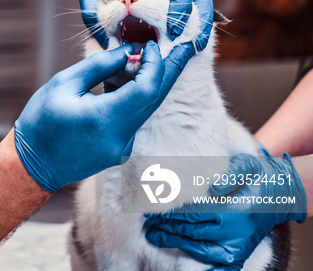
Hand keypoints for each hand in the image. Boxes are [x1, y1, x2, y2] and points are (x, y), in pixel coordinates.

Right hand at [14, 41, 194, 192]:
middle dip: (169, 69)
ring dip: (148, 81)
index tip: (151, 45)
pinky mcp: (121, 150)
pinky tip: (121, 81)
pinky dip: (134, 96)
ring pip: (146, 108)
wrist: (33, 165)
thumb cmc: (41, 121)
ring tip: (142, 57)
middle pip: (155, 98)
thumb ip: (100, 65)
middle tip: (185, 46)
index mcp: (104, 119)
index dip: (155, 63)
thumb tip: (129, 51)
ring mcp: (123, 148)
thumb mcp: (64, 84)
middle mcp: (120, 137)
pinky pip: (134, 118)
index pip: (147, 88)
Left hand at [144, 152, 306, 269]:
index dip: (168, 211)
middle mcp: (233, 229)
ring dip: (174, 241)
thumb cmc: (256, 177)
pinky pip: (220, 266)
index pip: (190, 210)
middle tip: (147, 222)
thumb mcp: (245, 166)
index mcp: (231, 207)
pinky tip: (186, 268)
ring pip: (198, 247)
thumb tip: (212, 188)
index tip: (150, 208)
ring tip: (154, 236)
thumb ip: (229, 173)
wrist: (279, 194)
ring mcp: (237, 244)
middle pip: (190, 229)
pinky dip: (207, 269)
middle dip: (165, 226)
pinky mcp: (240, 253)